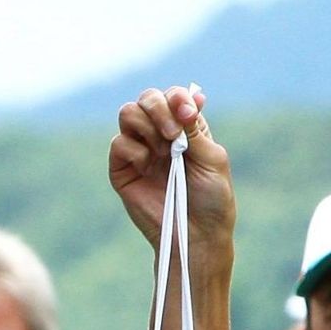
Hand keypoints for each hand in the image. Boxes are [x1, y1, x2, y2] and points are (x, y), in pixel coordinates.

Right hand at [109, 86, 234, 271]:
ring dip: (146, 125)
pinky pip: (119, 143)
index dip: (177, 98)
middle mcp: (160, 136)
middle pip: (147, 98)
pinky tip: (148, 168)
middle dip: (159, 108)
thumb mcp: (211, 159)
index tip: (187, 114)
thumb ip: (196, 128)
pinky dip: (135, 150)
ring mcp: (140, 151)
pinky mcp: (122, 170)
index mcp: (185, 129)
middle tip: (173, 134)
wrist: (196, 236)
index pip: (173, 97)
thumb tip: (193, 93)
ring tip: (163, 151)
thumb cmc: (211, 201)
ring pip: (128, 113)